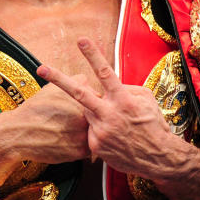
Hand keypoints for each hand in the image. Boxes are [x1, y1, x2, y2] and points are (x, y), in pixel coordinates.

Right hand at [0, 81, 90, 164]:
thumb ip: (74, 83)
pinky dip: (81, 146)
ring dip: (87, 133)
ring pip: (95, 133)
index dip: (89, 103)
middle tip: (75, 120)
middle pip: (99, 116)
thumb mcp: (53, 88)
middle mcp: (87, 115)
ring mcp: (85, 133)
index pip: (98, 99)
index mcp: (82, 97)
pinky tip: (67, 142)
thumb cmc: (35, 110)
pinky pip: (89, 148)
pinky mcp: (81, 151)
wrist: (20, 133)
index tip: (81, 107)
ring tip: (70, 131)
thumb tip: (87, 83)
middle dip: (91, 118)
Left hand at [37, 38, 180, 178]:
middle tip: (41, 68)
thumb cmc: (153, 125)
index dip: (93, 55)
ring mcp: (100, 131)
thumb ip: (127, 88)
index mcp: (123, 99)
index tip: (81, 40)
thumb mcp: (146, 99)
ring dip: (97, 112)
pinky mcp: (95, 145)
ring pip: (87, 111)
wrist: (158, 159)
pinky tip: (115, 137)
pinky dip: (100, 129)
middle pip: (78, 93)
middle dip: (58, 79)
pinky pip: (91, 129)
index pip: (105, 72)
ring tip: (118, 124)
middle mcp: (109, 114)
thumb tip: (110, 84)